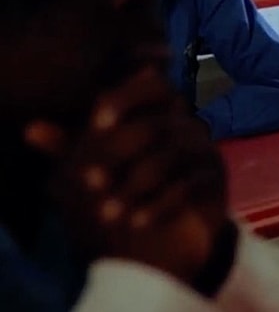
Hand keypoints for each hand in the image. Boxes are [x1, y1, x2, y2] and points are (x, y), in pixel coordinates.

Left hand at [23, 67, 231, 286]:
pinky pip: (187, 187)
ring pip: (168, 160)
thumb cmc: (134, 182)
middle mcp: (185, 124)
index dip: (125, 98)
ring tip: (106, 215)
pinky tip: (136, 222)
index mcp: (158, 110)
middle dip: (117, 155)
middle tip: (88, 182)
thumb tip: (30, 129)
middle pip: (153, 127)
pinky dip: (159, 206)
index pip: (151, 85)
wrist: (178, 226)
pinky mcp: (215, 178)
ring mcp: (204, 150)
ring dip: (133, 188)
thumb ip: (69, 147)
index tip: (97, 123)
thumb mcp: (100, 162)